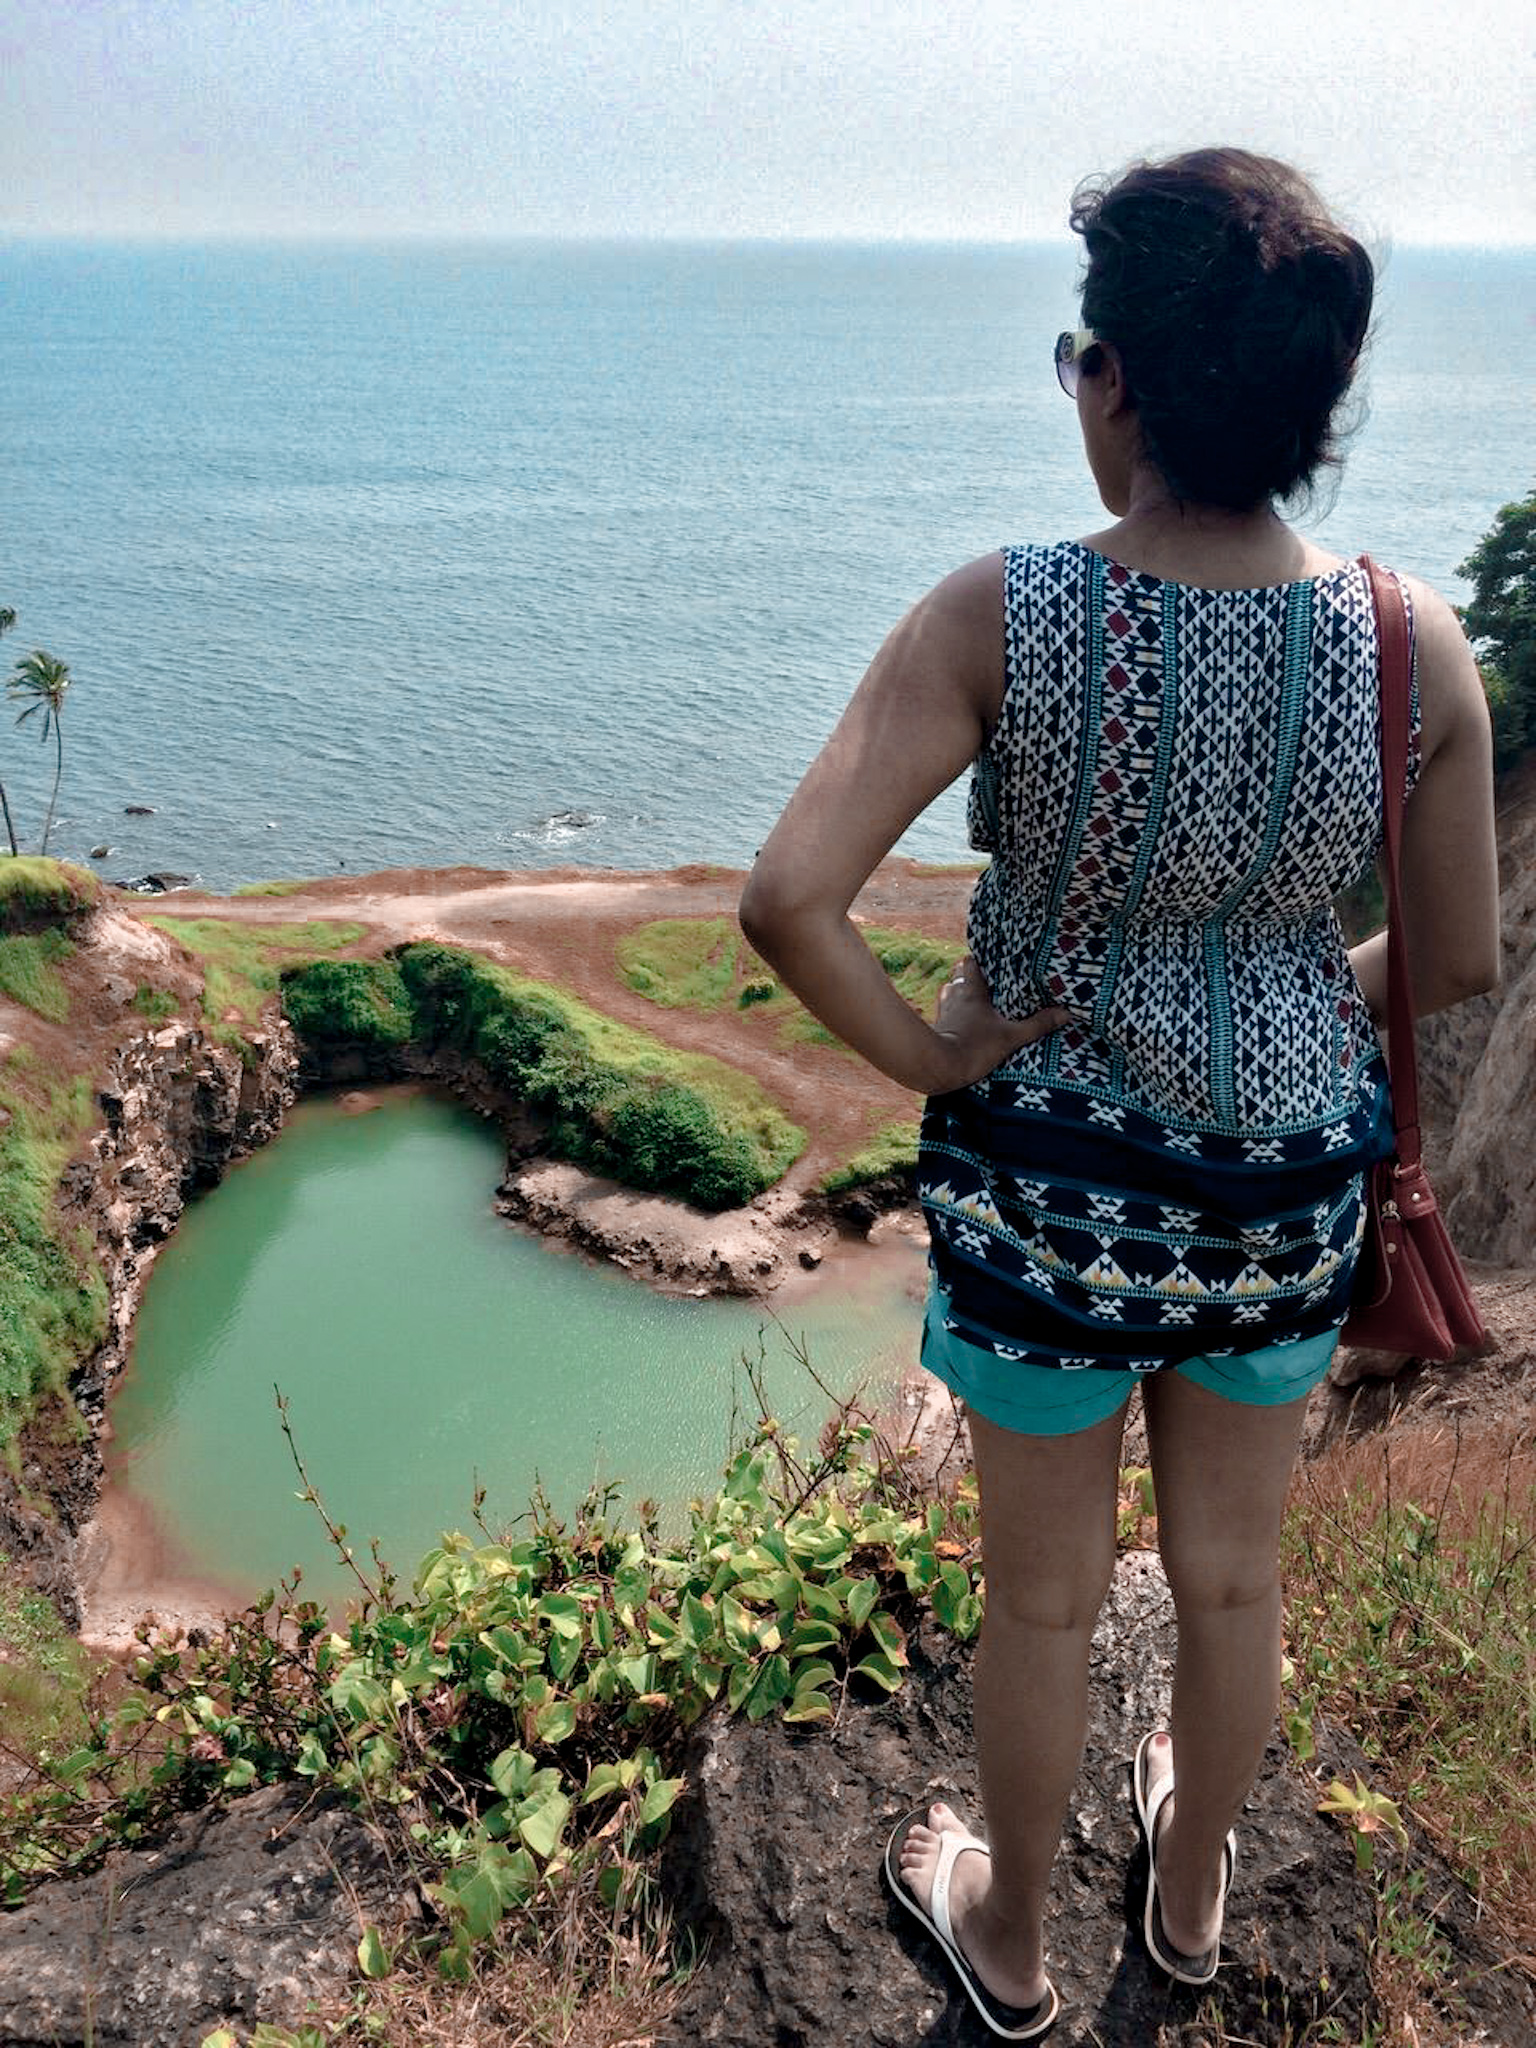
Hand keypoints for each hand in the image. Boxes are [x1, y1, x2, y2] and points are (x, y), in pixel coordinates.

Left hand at [932, 955, 1068, 1090]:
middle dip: (969, 977)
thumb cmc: (974, 1047)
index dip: (978, 959)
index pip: (970, 963)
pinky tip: (959, 1023)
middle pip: (957, 977)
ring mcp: (943, 1014)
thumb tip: (1065, 1013)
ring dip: (957, 995)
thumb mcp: (1011, 1037)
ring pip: (948, 994)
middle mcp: (954, 997)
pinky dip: (950, 1015)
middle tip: (986, 982)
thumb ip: (1037, 1025)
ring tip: (973, 1000)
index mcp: (972, 992)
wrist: (938, 1067)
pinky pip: (943, 1015)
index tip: (989, 958)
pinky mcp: (936, 1030)